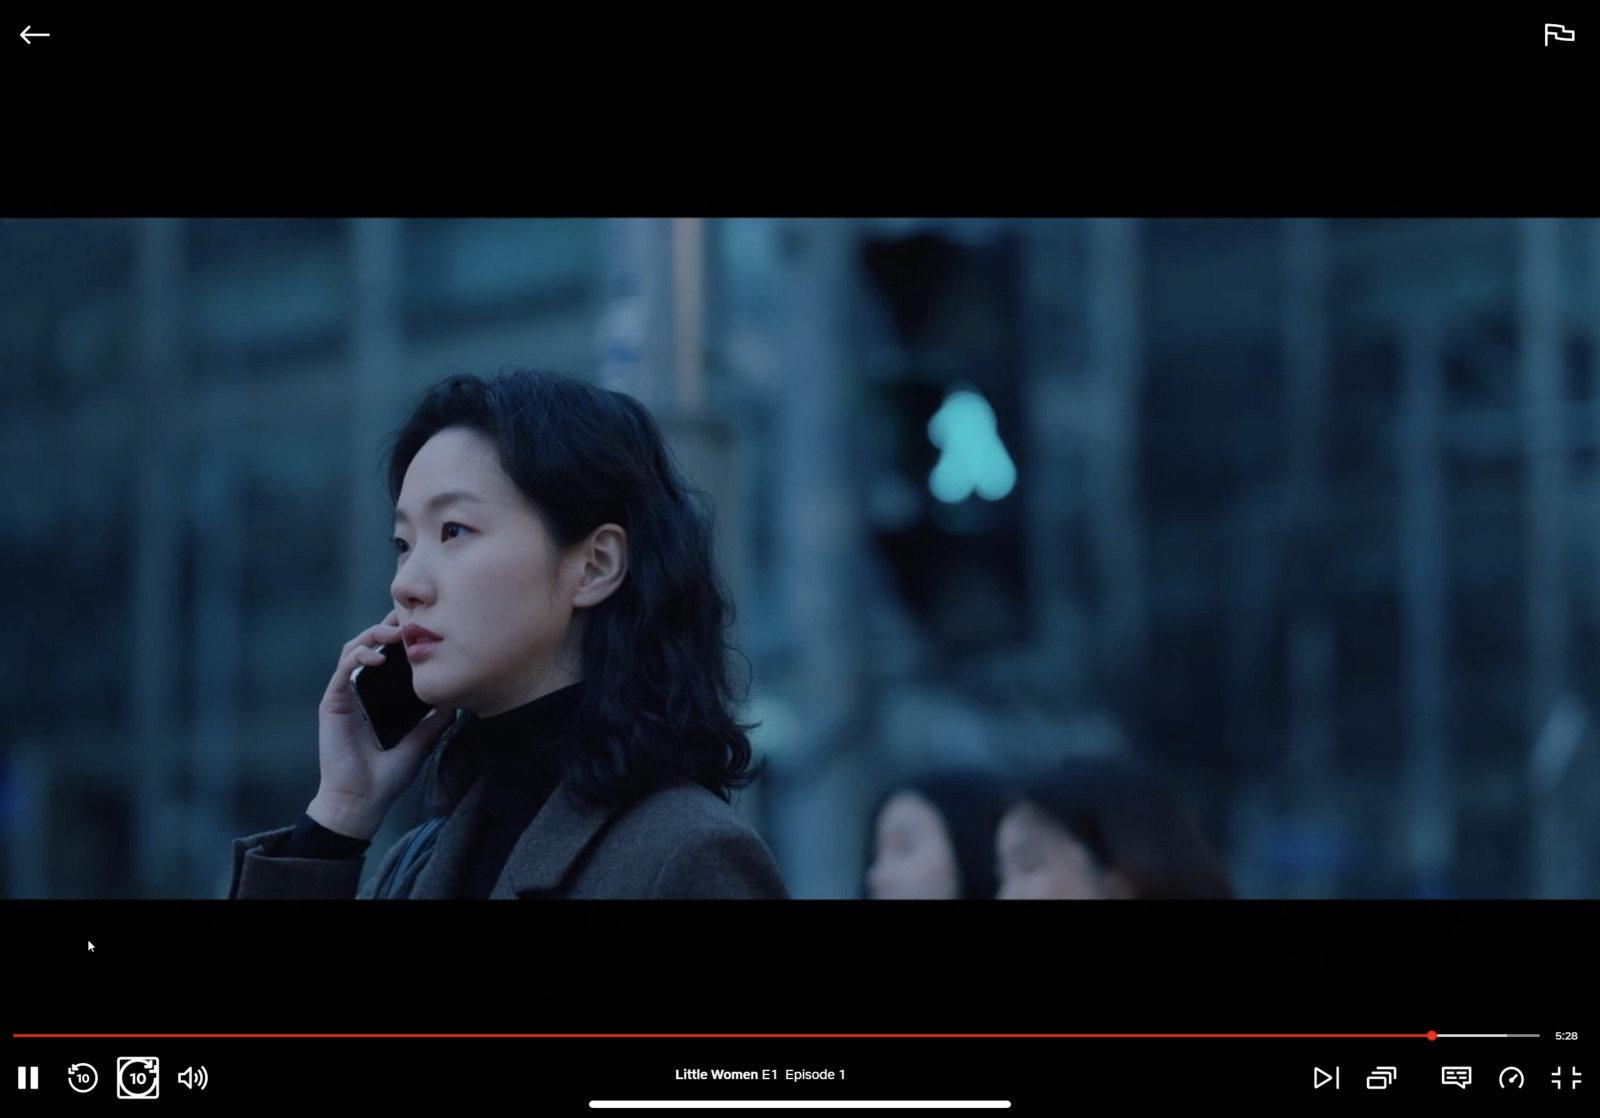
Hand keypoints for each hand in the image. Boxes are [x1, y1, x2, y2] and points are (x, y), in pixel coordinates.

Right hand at [308, 610, 453, 840]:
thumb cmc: (389, 775)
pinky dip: (358, 657)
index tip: (423, 623)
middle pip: (371, 644)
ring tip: (394, 632)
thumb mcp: (423, 740)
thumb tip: (457, 699)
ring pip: (354, 649)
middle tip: (410, 618)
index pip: (390, 655)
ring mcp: (345, 694)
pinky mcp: (332, 702)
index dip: (402, 636)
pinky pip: (343, 670)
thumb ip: (436, 719)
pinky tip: (378, 656)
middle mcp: (362, 690)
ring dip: (373, 635)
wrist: (363, 800)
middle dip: (388, 626)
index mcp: (381, 696)